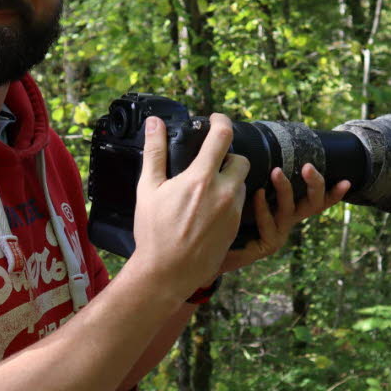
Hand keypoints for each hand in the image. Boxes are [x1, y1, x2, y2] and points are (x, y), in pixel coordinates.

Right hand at [130, 114, 249, 298]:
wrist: (167, 272)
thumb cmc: (154, 231)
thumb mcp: (148, 188)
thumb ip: (154, 152)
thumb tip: (155, 122)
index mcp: (201, 178)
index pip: (223, 136)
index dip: (221, 121)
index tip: (215, 119)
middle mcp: (223, 192)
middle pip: (240, 160)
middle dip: (228, 156)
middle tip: (209, 161)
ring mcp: (232, 211)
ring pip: (241, 183)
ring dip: (229, 179)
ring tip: (206, 187)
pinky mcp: (235, 227)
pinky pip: (238, 204)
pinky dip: (228, 199)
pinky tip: (209, 208)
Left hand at [217, 164, 349, 275]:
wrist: (212, 251)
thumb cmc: (228, 217)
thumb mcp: (245, 193)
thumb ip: (253, 176)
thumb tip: (252, 146)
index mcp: (287, 209)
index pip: (315, 199)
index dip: (332, 192)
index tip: (347, 180)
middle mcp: (287, 222)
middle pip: (312, 204)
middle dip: (315, 184)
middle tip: (308, 166)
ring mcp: (278, 235)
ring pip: (290, 211)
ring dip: (285, 189)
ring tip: (277, 172)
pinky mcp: (265, 246)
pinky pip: (269, 225)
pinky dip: (264, 208)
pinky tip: (258, 194)